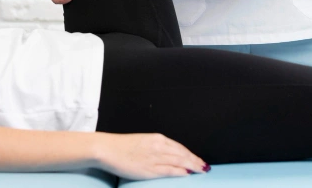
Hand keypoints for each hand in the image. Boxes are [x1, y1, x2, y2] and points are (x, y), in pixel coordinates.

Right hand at [94, 132, 208, 179]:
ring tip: (201, 170)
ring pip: (179, 161)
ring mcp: (154, 157)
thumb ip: (155, 148)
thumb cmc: (121, 146)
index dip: (191, 154)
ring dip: (192, 166)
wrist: (107, 149)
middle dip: (195, 160)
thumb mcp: (142, 142)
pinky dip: (180, 171)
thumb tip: (167, 155)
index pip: (179, 147)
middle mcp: (158, 146)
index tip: (198, 159)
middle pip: (183, 154)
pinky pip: (169, 170)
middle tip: (205, 166)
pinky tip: (187, 174)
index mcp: (157, 138)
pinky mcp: (149, 168)